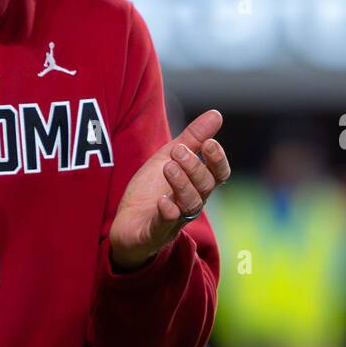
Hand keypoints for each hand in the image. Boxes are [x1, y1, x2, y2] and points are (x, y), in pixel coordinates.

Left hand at [108, 109, 230, 269]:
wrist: (126, 223)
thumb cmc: (152, 190)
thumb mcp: (169, 158)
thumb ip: (192, 139)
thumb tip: (217, 114)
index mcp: (197, 185)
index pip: (218, 174)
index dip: (217, 160)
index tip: (209, 143)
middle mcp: (191, 203)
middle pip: (204, 187)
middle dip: (194, 167)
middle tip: (179, 151)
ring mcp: (174, 220)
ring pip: (189, 205)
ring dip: (182, 184)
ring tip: (169, 166)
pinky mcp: (155, 232)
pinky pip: (165, 225)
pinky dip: (167, 213)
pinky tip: (162, 201)